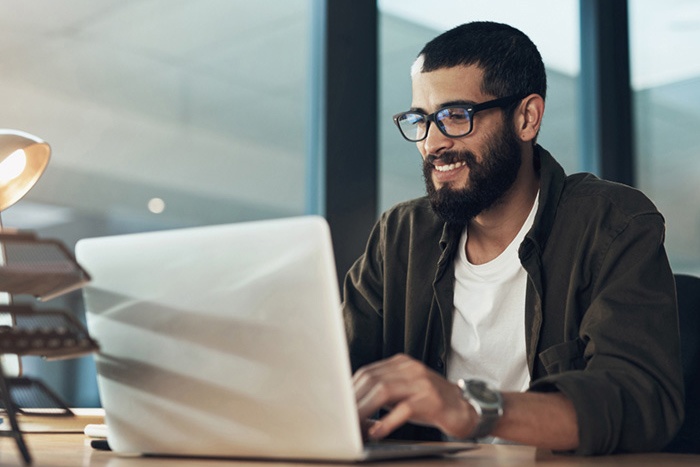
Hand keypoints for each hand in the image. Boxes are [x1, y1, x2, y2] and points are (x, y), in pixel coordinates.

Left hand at [353, 354, 475, 439]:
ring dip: (365, 410)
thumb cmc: (431, 403)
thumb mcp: (404, 392)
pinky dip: (387, 421)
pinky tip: (377, 431)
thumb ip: (382, 394)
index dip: (350, 390)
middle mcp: (410, 368)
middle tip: (342, 419)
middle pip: (372, 379)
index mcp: (401, 364)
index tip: (338, 406)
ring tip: (354, 426)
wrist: (465, 409)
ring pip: (384, 390)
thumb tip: (353, 407)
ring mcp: (421, 382)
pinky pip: (404, 409)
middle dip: (353, 401)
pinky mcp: (431, 400)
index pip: (367, 372)